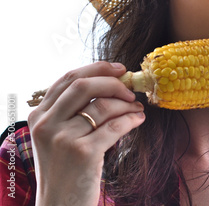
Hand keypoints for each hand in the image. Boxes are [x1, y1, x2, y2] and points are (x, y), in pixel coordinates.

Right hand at [28, 62, 145, 205]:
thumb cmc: (66, 169)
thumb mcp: (58, 136)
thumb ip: (74, 111)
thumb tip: (111, 84)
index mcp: (39, 115)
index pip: (68, 79)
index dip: (97, 68)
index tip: (119, 68)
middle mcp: (47, 124)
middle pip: (84, 85)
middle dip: (112, 82)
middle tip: (131, 87)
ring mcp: (63, 139)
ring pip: (103, 106)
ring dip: (127, 103)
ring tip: (138, 107)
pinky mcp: (83, 153)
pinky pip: (114, 126)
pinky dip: (131, 119)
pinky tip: (139, 119)